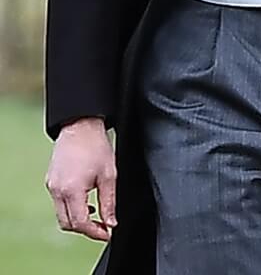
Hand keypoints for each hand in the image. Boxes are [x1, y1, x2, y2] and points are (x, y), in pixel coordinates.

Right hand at [45, 117, 116, 241]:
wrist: (80, 126)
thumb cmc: (96, 146)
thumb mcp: (109, 175)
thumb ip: (109, 201)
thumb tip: (111, 222)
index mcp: (71, 190)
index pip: (80, 223)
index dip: (94, 232)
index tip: (107, 233)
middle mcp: (57, 191)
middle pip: (68, 223)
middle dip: (85, 229)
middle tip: (103, 226)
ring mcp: (51, 186)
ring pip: (62, 215)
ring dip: (78, 219)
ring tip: (96, 214)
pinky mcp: (50, 182)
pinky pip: (58, 203)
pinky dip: (71, 208)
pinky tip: (86, 201)